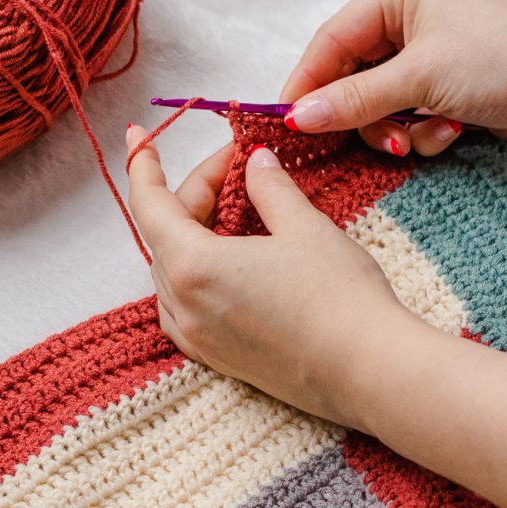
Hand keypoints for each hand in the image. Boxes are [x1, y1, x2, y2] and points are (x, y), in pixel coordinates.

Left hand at [126, 126, 410, 428]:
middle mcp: (184, 307)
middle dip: (195, 195)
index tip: (138, 136)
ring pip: (172, 273)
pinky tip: (230, 263)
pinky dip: (197, 276)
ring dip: (193, 236)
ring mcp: (199, 338)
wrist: (368, 371)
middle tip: (238, 168)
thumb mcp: (303, 227)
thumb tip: (255, 162)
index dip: (142, 164)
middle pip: (165, 236)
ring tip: (235, 211)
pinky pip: (186, 308)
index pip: (149, 205)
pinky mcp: (218, 359)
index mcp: (193, 266)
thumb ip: (269, 187)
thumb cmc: (338, 298)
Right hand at [281, 0, 506, 157]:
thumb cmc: (505, 63)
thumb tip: (298, 117)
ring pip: (380, 103)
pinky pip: (410, 116)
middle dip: (364, 115)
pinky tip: (453, 133)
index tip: (289, 124)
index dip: (308, 83)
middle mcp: (413, 18)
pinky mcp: (450, 88)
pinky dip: (423, 132)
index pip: (332, 39)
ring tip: (424, 138)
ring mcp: (432, 54)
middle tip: (379, 141)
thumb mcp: (420, 79)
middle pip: (352, 75)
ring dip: (397, 129)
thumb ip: (354, 99)